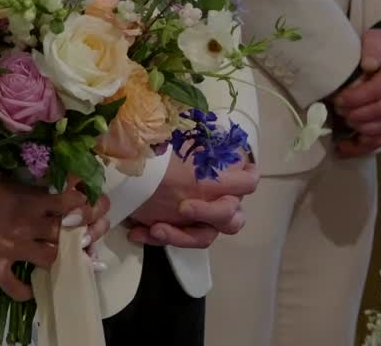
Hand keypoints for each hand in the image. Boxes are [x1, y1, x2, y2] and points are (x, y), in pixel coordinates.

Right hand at [0, 182, 110, 301]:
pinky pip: (12, 285)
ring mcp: (10, 248)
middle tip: (88, 233)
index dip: (85, 205)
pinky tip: (32, 290)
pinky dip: (24, 291)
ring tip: (65, 255)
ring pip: (48, 258)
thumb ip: (43, 191)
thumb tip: (75, 188)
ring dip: (60, 257)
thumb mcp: (19, 184)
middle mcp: (24, 225)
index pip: (68, 203)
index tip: (91, 205)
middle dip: (82, 233)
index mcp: (30, 201)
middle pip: (64, 233)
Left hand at [127, 157, 258, 248]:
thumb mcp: (178, 144)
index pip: (248, 181)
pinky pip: (173, 242)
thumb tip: (209, 139)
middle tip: (183, 208)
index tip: (216, 179)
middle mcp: (218, 202)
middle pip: (232, 220)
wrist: (132, 163)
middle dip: (209, 214)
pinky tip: (136, 232)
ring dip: (181, 235)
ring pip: (205, 237)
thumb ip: (200, 147)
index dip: (241, 182)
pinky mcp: (177, 231)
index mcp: (224, 177)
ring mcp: (199, 221)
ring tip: (156, 229)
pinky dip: (156, 238)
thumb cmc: (162, 149)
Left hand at [333, 26, 380, 156]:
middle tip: (338, 111)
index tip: (338, 100)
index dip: (355, 99)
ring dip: (363, 131)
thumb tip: (368, 64)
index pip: (378, 90)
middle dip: (357, 115)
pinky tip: (352, 144)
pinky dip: (371, 144)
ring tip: (345, 124)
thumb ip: (371, 47)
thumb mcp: (377, 37)